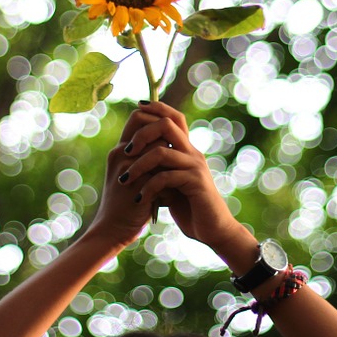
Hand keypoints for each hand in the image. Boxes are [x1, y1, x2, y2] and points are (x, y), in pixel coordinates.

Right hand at [81, 108, 167, 249]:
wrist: (112, 229)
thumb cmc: (125, 202)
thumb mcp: (130, 173)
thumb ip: (142, 157)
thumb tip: (167, 140)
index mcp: (119, 149)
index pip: (137, 117)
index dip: (156, 119)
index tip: (169, 134)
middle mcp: (121, 154)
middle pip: (151, 128)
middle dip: (166, 140)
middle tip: (172, 157)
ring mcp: (128, 168)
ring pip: (159, 147)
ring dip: (169, 161)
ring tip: (170, 181)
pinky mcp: (137, 184)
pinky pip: (162, 171)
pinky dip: (169, 182)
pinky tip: (168, 197)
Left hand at [114, 102, 250, 259]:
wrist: (212, 230)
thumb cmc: (189, 207)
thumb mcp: (169, 183)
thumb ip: (159, 167)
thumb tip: (136, 154)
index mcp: (186, 149)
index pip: (174, 117)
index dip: (157, 107)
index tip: (137, 106)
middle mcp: (192, 153)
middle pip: (167, 124)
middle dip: (142, 133)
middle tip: (125, 151)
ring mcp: (195, 166)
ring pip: (161, 152)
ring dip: (138, 166)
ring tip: (124, 181)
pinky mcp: (196, 183)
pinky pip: (166, 177)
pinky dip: (148, 187)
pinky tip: (140, 199)